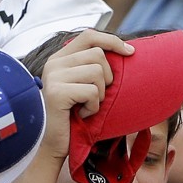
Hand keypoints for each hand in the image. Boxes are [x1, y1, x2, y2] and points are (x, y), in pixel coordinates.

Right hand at [38, 30, 134, 160]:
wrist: (53, 145)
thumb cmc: (73, 118)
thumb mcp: (82, 87)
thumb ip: (91, 67)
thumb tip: (125, 50)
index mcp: (59, 58)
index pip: (89, 36)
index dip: (112, 41)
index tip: (130, 52)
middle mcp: (54, 63)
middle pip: (98, 55)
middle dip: (107, 79)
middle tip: (95, 98)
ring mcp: (53, 77)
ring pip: (97, 72)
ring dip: (99, 95)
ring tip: (86, 107)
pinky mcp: (57, 93)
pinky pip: (91, 92)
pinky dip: (93, 108)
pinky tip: (81, 115)